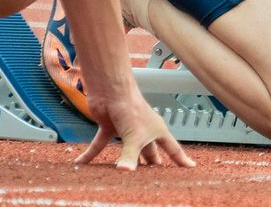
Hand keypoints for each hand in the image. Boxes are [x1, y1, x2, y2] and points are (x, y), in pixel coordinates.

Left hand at [79, 87, 194, 169]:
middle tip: (153, 179)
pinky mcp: (110, 126)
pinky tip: (81, 163)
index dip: (181, 159)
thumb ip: (130, 156)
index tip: (190, 167)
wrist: (111, 90)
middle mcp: (143, 131)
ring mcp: (126, 129)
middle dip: (151, 166)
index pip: (172, 149)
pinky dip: (90, 155)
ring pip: (127, 150)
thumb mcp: (133, 137)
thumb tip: (125, 171)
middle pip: (150, 152)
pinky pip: (99, 144)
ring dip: (123, 161)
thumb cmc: (130, 106)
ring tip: (124, 175)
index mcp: (157, 131)